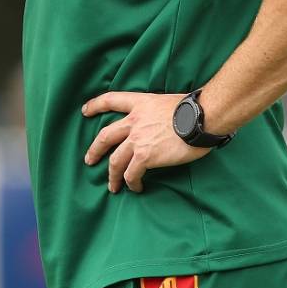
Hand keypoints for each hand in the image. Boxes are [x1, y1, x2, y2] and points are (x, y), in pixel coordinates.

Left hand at [81, 91, 210, 193]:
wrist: (201, 117)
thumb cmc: (194, 110)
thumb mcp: (168, 103)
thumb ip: (158, 113)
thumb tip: (163, 123)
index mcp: (140, 104)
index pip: (111, 100)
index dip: (95, 105)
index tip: (84, 111)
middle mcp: (134, 120)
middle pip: (106, 136)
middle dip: (95, 150)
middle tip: (89, 160)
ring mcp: (137, 139)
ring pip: (115, 161)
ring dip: (112, 175)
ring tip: (112, 187)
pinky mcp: (144, 156)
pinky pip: (131, 174)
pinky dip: (131, 183)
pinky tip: (136, 187)